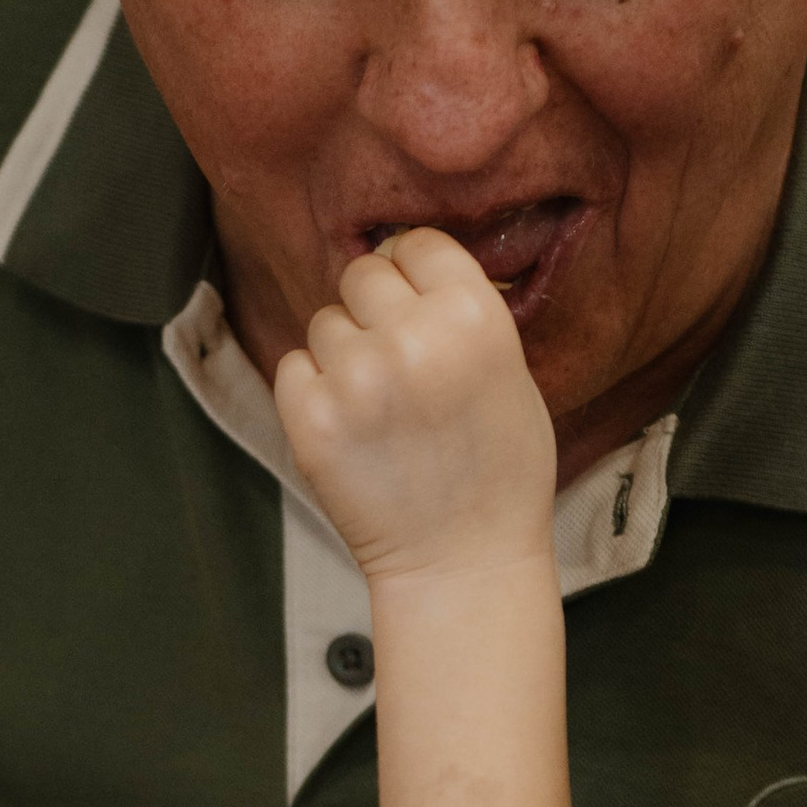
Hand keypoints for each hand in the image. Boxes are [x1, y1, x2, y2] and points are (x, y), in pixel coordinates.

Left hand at [274, 229, 557, 581]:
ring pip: (325, 323)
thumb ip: (462, 312)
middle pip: (362, 274)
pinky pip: (293, 367)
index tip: (418, 308)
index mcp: (474, 315)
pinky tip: (351, 428)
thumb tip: (407, 262)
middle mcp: (413, 336)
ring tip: (379, 408)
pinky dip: (313, 392)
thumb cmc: (499, 472)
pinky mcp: (311, 419)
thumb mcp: (513, 373)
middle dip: (374, 310)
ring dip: (343, 354)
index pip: (417, 244)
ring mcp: (356, 378)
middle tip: (397, 364)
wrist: (463, 562)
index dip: (414, 274)